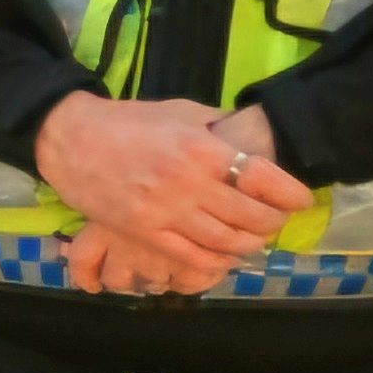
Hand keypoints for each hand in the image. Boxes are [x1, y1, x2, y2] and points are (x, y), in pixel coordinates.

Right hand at [30, 94, 309, 283]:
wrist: (72, 140)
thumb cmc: (129, 121)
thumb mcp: (180, 110)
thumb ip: (217, 125)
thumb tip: (248, 135)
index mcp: (203, 149)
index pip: (264, 178)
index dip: (290, 193)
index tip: (300, 200)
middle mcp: (189, 184)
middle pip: (251, 215)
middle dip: (273, 221)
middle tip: (277, 220)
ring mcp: (165, 212)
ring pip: (225, 241)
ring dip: (249, 244)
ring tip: (254, 239)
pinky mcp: (144, 232)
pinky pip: (190, 257)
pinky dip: (216, 262)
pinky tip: (224, 257)